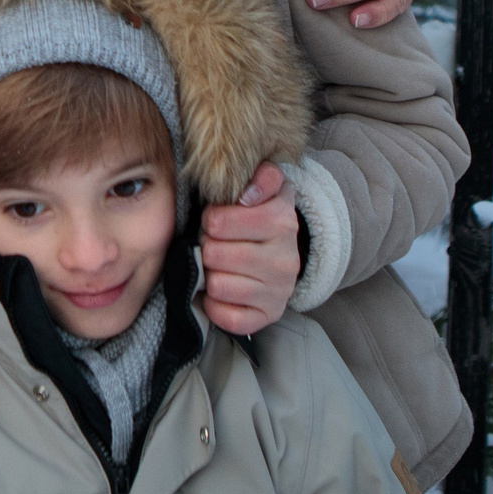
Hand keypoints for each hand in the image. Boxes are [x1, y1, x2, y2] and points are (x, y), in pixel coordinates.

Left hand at [198, 162, 301, 335]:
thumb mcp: (267, 187)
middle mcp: (285, 260)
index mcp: (282, 221)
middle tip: (216, 243)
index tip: (218, 219)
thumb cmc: (262, 216)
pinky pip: (227, 317)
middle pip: (214, 254)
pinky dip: (216, 305)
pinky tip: (223, 291)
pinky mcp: (269, 316)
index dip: (210, 219)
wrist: (285, 252)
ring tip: (219, 265)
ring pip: (217, 285)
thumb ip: (262, 176)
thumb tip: (249, 191)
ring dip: (210, 275)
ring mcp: (279, 291)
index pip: (218, 222)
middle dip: (207, 246)